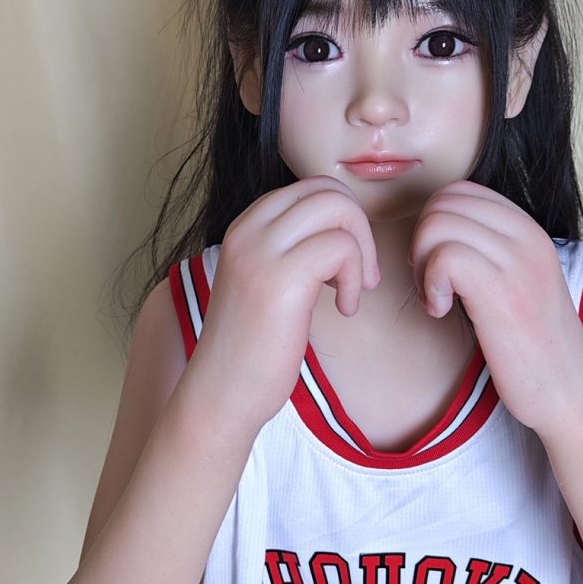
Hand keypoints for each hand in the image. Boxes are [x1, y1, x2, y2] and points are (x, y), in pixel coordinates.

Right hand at [189, 176, 379, 431]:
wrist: (221, 396)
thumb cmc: (251, 348)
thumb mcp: (265, 282)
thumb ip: (290, 249)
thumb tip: (339, 228)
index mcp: (245, 226)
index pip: (311, 187)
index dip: (342, 221)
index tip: (342, 264)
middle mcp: (248, 230)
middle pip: (328, 191)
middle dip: (359, 230)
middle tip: (360, 276)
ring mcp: (261, 252)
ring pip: (339, 209)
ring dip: (361, 252)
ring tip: (349, 293)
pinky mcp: (281, 280)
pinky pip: (342, 247)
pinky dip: (356, 279)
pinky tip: (344, 310)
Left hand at [407, 180, 582, 434]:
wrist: (569, 395)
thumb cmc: (533, 348)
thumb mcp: (520, 283)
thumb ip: (493, 251)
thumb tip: (439, 228)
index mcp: (530, 230)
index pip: (460, 191)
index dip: (436, 224)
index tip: (440, 265)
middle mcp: (527, 238)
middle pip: (442, 203)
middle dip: (422, 241)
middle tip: (433, 284)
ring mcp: (517, 264)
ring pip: (437, 225)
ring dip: (422, 264)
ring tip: (438, 299)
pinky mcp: (502, 294)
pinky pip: (443, 257)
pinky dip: (429, 284)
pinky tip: (441, 311)